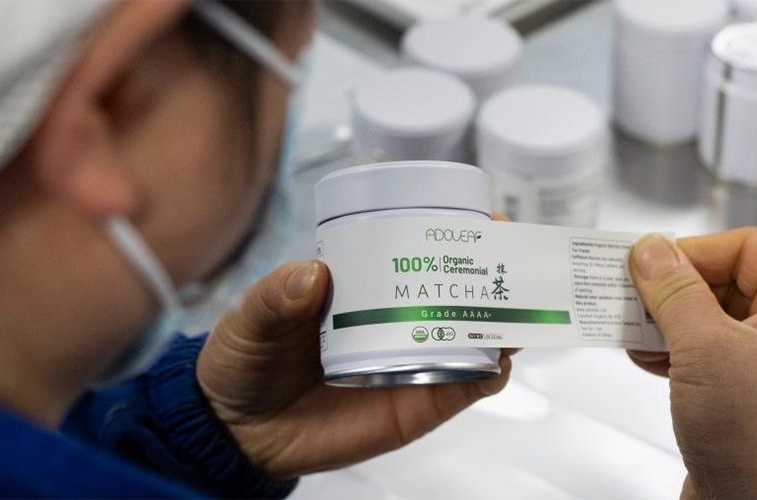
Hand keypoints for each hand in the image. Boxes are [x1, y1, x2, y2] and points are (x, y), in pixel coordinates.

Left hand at [196, 260, 513, 478]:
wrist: (237, 431)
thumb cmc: (245, 362)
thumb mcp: (252, 316)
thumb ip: (276, 295)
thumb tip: (314, 275)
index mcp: (363, 286)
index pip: (416, 252)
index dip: (452, 231)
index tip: (480, 215)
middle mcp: (395, 321)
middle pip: (457, 290)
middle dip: (493, 271)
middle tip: (513, 255)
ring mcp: (410, 363)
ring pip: (471, 337)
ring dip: (502, 320)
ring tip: (519, 303)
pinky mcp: (415, 407)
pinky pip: (461, 388)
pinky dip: (486, 373)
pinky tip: (496, 358)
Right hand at [627, 229, 756, 499]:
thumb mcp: (706, 349)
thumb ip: (675, 291)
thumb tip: (653, 251)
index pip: (751, 249)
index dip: (698, 250)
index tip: (654, 261)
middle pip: (728, 283)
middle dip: (676, 289)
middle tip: (634, 291)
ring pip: (710, 321)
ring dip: (667, 320)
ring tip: (632, 324)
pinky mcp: (744, 399)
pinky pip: (705, 356)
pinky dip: (672, 351)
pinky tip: (644, 356)